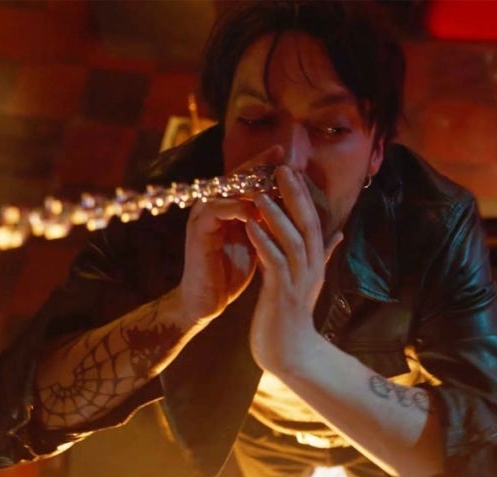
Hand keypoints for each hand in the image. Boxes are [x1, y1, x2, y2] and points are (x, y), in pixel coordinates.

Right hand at [176, 145, 283, 324]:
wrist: (207, 301)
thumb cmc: (231, 272)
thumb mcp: (257, 243)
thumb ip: (271, 224)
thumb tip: (298, 210)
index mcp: (226, 206)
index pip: (246, 178)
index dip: (265, 165)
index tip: (288, 157)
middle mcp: (212, 205)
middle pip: (235, 176)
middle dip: (258, 164)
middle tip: (280, 155)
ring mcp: (203, 216)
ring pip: (226, 190)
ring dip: (251, 186)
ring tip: (274, 182)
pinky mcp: (198, 231)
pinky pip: (217, 210)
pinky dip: (237, 209)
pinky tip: (256, 211)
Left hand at [245, 165, 342, 372]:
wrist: (288, 353)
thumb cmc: (291, 315)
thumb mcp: (308, 279)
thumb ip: (323, 253)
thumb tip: (339, 232)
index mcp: (315, 261)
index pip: (312, 220)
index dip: (303, 194)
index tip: (290, 168)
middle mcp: (311, 267)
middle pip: (308, 224)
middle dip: (296, 195)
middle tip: (282, 168)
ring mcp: (298, 281)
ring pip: (292, 241)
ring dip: (278, 215)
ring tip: (263, 192)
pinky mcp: (282, 294)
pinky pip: (274, 263)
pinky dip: (264, 243)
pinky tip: (251, 226)